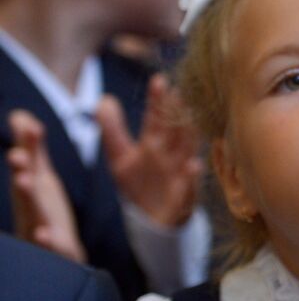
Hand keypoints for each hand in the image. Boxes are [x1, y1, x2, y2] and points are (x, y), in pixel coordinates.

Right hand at [7, 110, 86, 261]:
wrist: (58, 257)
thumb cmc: (45, 213)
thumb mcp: (40, 178)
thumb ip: (32, 150)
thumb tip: (20, 116)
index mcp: (31, 190)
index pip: (28, 166)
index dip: (27, 147)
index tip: (29, 126)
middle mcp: (31, 209)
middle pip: (24, 189)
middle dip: (20, 170)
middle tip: (17, 155)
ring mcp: (41, 230)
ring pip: (33, 215)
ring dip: (28, 199)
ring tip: (23, 181)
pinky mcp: (57, 252)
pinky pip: (51, 248)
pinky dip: (46, 241)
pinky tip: (44, 235)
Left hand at [96, 74, 202, 227]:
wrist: (152, 220)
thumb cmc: (139, 184)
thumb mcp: (119, 157)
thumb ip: (112, 130)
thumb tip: (104, 99)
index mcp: (154, 143)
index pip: (155, 118)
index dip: (157, 101)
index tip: (159, 80)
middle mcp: (170, 154)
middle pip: (174, 130)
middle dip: (176, 113)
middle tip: (179, 92)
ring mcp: (180, 173)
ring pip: (187, 151)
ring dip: (189, 137)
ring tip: (190, 119)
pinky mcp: (184, 196)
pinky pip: (189, 185)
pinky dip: (192, 176)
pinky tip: (193, 165)